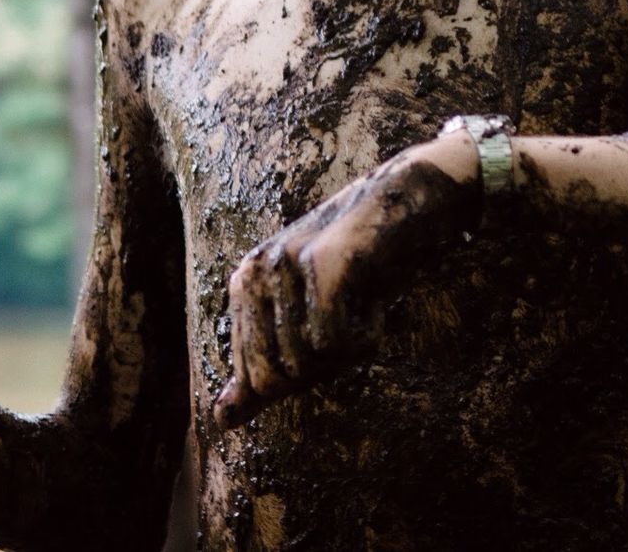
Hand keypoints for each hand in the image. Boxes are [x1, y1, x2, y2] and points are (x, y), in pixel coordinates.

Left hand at [213, 139, 474, 430]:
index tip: (331, 334)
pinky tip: (375, 304)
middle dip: (323, 370)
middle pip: (277, 379)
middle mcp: (254, 274)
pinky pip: (333, 342)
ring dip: (351, 350)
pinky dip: (367, 337)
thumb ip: (261, 371)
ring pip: (309, 361)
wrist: (406, 204)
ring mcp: (284, 267)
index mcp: (242, 287)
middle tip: (349, 327)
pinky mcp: (319, 264)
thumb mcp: (305, 322)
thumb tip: (221, 424)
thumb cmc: (360, 268)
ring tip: (364, 306)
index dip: (305, 375)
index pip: (257, 382)